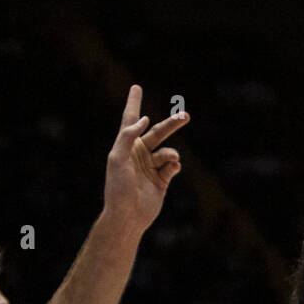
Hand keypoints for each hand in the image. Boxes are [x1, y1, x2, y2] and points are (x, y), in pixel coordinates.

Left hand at [102, 85, 189, 233]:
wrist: (127, 216)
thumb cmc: (118, 188)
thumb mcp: (117, 159)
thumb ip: (128, 136)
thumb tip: (144, 119)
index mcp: (126, 146)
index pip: (130, 120)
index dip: (134, 103)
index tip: (136, 87)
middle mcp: (139, 154)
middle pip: (158, 132)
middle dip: (172, 124)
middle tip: (185, 116)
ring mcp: (151, 167)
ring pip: (168, 151)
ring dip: (171, 154)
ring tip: (171, 160)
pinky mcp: (162, 180)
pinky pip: (173, 166)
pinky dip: (174, 165)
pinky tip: (172, 168)